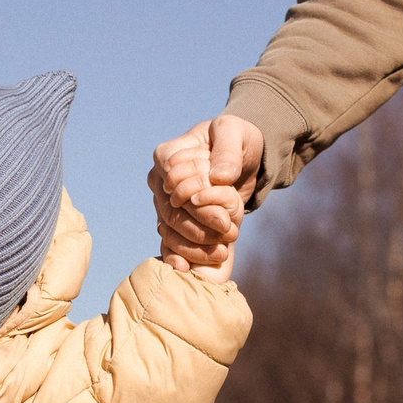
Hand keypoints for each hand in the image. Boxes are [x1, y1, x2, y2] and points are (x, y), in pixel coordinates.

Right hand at [148, 115, 262, 276]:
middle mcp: (160, 181)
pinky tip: (186, 269)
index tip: (226, 216)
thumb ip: (227, 152)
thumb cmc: (235, 139)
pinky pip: (169, 241)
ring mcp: (165, 203)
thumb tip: (219, 177)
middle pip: (171, 210)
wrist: (242, 157)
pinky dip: (177, 255)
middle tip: (229, 233)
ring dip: (193, 245)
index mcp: (167, 155)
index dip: (197, 201)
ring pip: (169, 230)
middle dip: (199, 226)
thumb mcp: (235, 133)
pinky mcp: (175, 221)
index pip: (173, 183)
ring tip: (221, 253)